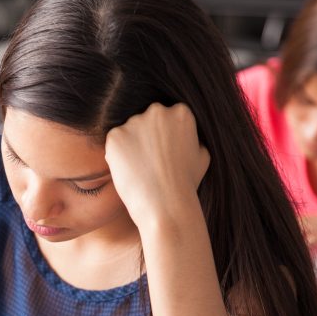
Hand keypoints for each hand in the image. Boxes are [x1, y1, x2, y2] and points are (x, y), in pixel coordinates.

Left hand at [104, 103, 209, 232]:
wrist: (165, 204)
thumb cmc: (186, 184)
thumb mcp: (202, 155)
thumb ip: (193, 138)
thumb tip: (187, 136)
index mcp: (181, 112)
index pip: (168, 117)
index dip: (165, 138)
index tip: (165, 155)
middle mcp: (157, 111)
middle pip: (147, 120)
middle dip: (147, 138)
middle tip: (151, 163)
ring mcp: (134, 121)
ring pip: (129, 131)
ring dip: (131, 147)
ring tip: (140, 170)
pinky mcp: (115, 136)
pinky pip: (114, 143)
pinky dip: (117, 156)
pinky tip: (129, 171)